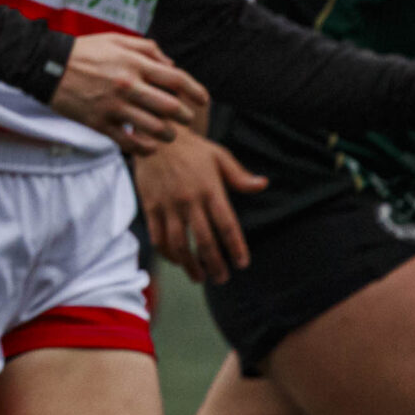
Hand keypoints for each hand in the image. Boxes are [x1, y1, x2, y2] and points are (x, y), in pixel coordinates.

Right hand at [50, 33, 204, 154]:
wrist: (47, 66)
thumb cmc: (84, 52)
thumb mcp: (117, 40)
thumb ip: (148, 49)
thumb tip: (172, 66)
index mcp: (134, 64)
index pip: (176, 80)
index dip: (196, 91)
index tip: (204, 101)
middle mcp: (128, 86)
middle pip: (171, 108)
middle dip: (185, 116)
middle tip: (185, 119)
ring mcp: (114, 107)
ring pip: (154, 128)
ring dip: (168, 134)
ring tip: (168, 134)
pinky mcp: (100, 123)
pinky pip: (130, 142)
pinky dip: (145, 148)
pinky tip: (149, 147)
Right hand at [135, 134, 268, 284]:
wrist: (154, 136)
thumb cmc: (192, 148)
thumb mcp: (220, 157)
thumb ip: (240, 176)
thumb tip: (263, 184)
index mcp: (210, 190)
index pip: (227, 226)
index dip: (236, 248)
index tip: (242, 263)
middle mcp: (189, 200)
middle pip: (204, 241)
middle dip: (215, 264)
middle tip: (222, 279)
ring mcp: (168, 205)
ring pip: (179, 244)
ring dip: (190, 265)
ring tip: (200, 277)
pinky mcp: (150, 206)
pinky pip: (158, 237)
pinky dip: (167, 253)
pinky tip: (177, 260)